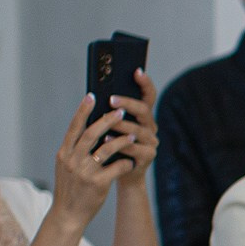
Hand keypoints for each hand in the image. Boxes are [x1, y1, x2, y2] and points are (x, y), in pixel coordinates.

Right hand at [48, 95, 135, 231]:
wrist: (68, 214)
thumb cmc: (71, 188)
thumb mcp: (66, 166)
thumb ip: (74, 149)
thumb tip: (89, 128)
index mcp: (64, 153)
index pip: (74, 128)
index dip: (83, 111)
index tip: (92, 96)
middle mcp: (72, 160)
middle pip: (91, 134)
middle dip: (107, 120)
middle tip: (121, 111)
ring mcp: (85, 172)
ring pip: (106, 148)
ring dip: (121, 140)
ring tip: (132, 135)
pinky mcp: (98, 183)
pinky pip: (116, 167)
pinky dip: (125, 162)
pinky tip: (131, 161)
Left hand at [110, 72, 159, 186]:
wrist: (119, 174)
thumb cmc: (111, 148)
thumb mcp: (110, 128)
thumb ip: (109, 114)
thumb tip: (94, 95)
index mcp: (143, 116)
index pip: (149, 95)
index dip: (145, 83)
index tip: (137, 70)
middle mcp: (150, 126)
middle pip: (144, 110)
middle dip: (128, 103)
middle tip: (112, 99)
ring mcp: (151, 142)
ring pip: (139, 130)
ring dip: (122, 124)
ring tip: (107, 119)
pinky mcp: (148, 157)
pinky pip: (135, 148)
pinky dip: (119, 143)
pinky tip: (105, 140)